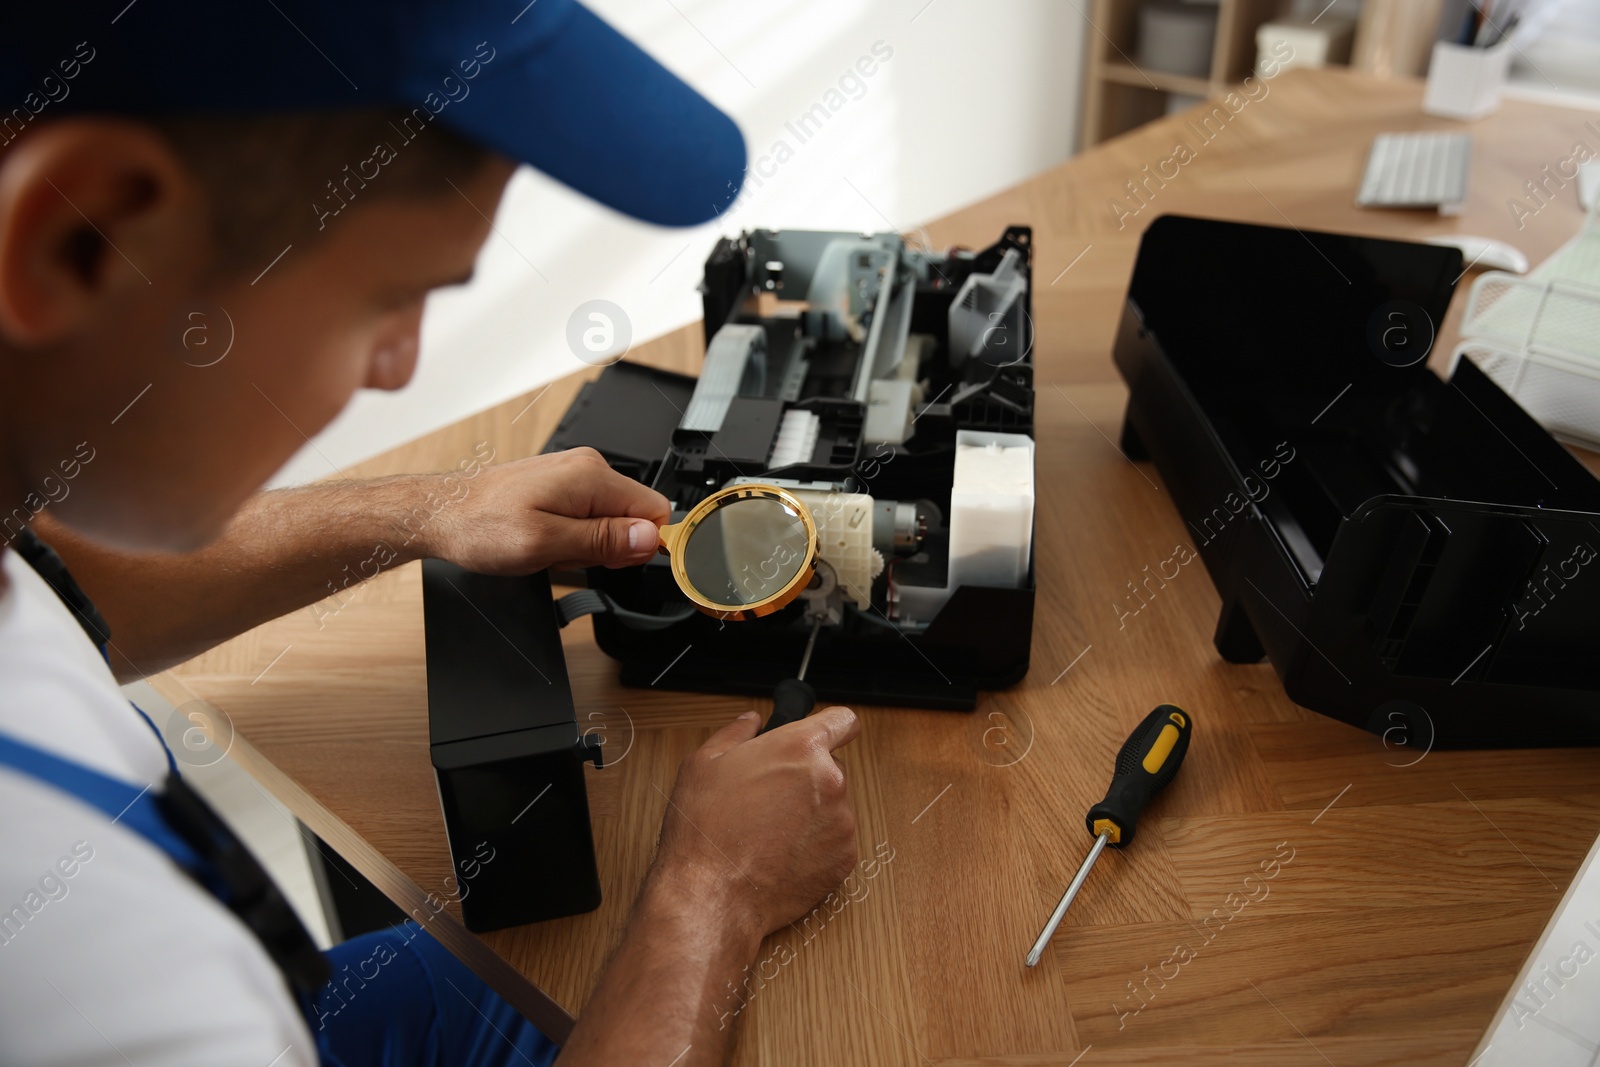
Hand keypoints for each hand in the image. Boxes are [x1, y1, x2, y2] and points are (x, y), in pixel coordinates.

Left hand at [424, 447, 669, 573]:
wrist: (441, 514)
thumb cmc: (481, 526)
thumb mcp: (546, 544)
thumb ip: (602, 540)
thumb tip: (648, 537)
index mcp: (591, 477)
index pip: (655, 511)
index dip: (639, 545)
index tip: (607, 558)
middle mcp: (587, 468)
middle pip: (633, 518)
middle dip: (606, 547)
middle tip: (564, 552)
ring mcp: (574, 475)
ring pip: (610, 521)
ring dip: (585, 545)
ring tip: (548, 545)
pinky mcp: (562, 486)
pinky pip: (588, 517)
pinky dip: (570, 536)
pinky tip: (544, 538)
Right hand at [652, 706, 860, 940]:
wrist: (712, 893)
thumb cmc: (705, 829)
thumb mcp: (704, 762)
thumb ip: (736, 733)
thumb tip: (751, 722)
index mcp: (801, 749)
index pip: (843, 721)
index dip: (831, 727)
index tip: (822, 735)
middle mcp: (830, 782)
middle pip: (832, 768)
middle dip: (807, 777)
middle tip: (771, 794)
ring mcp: (841, 824)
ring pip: (832, 807)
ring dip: (810, 813)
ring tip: (768, 830)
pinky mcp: (844, 859)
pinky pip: (833, 841)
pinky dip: (814, 845)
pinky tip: (780, 853)